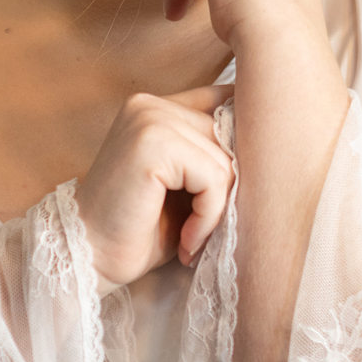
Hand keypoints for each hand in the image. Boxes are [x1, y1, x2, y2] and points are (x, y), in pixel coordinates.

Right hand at [75, 85, 234, 289]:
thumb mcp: (184, 186)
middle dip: (227, 188)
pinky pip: (214, 177)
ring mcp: (150, 119)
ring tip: (193, 237)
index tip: (228, 192)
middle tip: (203, 228)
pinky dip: (208, 216)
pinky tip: (187, 239)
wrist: (88, 260)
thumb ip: (212, 156)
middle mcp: (151, 103)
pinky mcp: (153, 144)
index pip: (224, 102)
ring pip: (226, 159)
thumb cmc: (138, 231)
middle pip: (231, 134)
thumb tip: (273, 144)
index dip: (240, 146)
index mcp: (155, 106)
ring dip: (217, 208)